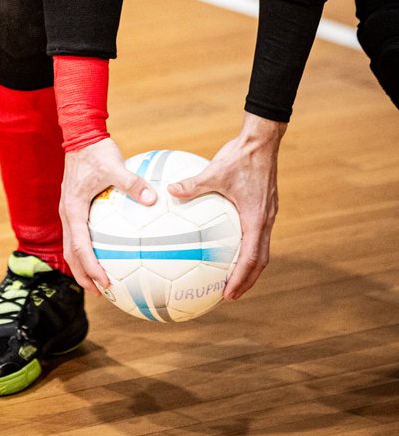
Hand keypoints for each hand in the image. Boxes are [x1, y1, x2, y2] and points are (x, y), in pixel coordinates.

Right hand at [60, 137, 156, 292]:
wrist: (80, 135)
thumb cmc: (96, 151)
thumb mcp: (115, 165)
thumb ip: (133, 183)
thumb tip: (153, 198)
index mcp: (73, 209)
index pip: (79, 246)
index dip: (91, 268)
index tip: (105, 284)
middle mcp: (67, 213)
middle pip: (70, 253)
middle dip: (84, 275)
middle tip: (102, 293)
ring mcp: (69, 210)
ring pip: (72, 245)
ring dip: (83, 264)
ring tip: (101, 281)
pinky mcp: (76, 205)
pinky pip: (79, 233)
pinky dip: (88, 248)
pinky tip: (108, 251)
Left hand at [167, 113, 285, 299]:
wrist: (262, 140)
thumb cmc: (240, 156)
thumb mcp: (214, 172)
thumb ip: (193, 184)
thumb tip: (169, 191)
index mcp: (257, 218)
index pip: (251, 258)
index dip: (241, 279)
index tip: (228, 294)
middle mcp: (265, 220)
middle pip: (260, 260)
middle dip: (246, 280)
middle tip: (229, 294)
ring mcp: (267, 213)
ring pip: (261, 248)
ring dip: (248, 265)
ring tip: (230, 276)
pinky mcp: (264, 205)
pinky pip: (256, 233)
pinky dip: (246, 246)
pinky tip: (227, 242)